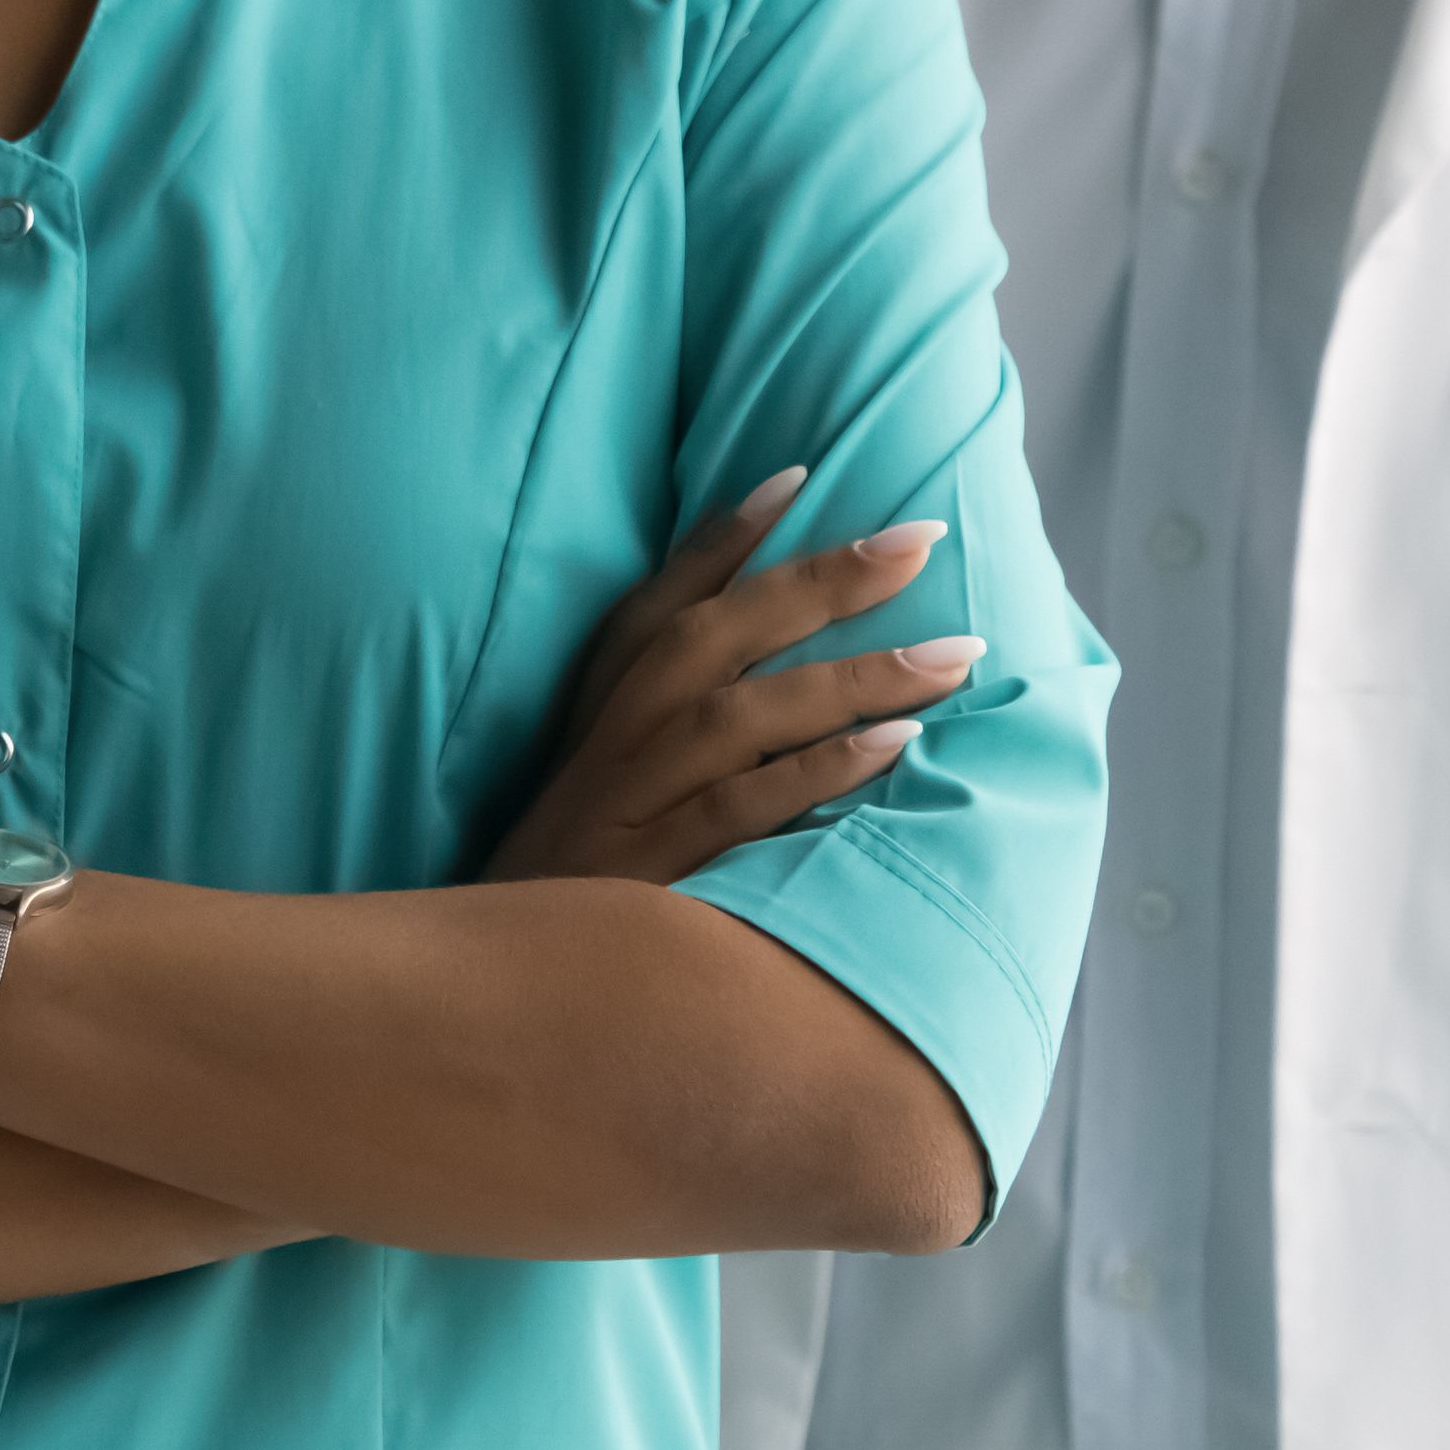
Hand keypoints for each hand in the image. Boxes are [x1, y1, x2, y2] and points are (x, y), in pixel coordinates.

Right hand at [480, 473, 971, 886]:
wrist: (497, 974)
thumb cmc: (573, 872)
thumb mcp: (598, 780)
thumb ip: (664, 716)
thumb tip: (771, 668)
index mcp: (598, 705)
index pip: (658, 600)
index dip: (721, 536)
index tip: (797, 474)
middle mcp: (613, 736)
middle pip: (715, 634)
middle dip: (820, 580)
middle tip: (919, 538)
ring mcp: (632, 798)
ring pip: (743, 713)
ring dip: (851, 677)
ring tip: (952, 656)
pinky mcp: (653, 866)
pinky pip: (745, 806)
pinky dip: (818, 771)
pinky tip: (893, 747)